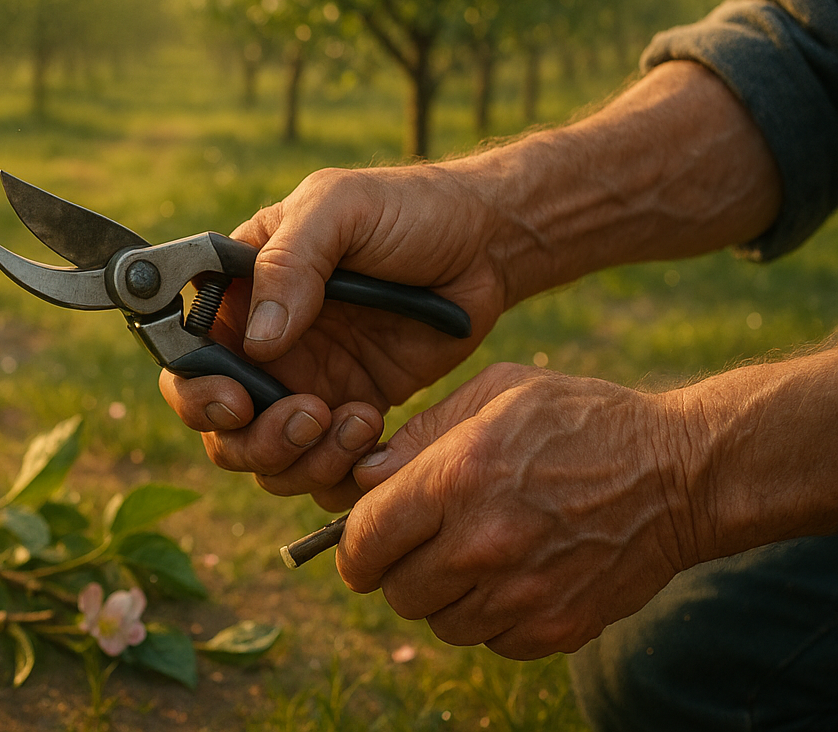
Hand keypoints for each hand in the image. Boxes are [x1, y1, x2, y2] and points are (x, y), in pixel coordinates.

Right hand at [159, 163, 510, 507]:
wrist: (487, 245)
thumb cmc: (408, 208)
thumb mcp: (340, 208)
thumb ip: (291, 261)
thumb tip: (258, 340)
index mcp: (240, 290)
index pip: (185, 354)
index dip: (196, 390)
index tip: (236, 400)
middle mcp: (259, 343)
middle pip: (217, 423)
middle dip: (251, 438)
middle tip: (308, 416)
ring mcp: (303, 381)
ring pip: (265, 457)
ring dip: (300, 458)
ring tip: (354, 420)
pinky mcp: (347, 410)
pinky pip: (319, 465)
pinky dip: (337, 467)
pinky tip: (374, 426)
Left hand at [337, 363, 694, 658]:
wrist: (681, 473)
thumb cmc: (580, 421)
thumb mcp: (495, 393)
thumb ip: (421, 435)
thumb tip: (365, 476)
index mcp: (458, 478)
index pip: (365, 539)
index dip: (352, 546)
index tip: (359, 543)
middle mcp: (483, 544)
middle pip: (396, 590)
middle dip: (397, 569)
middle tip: (422, 544)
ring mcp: (522, 594)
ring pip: (439, 623)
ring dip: (444, 596)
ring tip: (471, 558)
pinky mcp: (556, 628)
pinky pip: (491, 641)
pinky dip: (490, 617)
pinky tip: (512, 577)